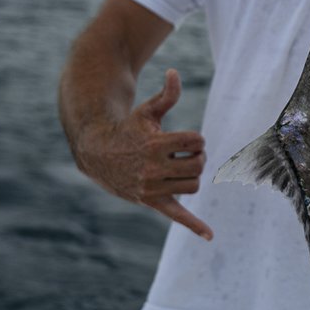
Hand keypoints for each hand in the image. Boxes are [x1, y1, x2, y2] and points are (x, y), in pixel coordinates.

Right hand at [78, 68, 212, 240]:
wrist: (100, 153)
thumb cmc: (129, 129)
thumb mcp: (147, 112)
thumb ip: (166, 95)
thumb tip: (175, 73)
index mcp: (155, 146)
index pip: (196, 142)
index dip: (196, 139)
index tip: (186, 139)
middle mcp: (153, 169)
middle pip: (198, 165)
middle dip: (198, 157)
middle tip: (186, 154)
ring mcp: (152, 188)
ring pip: (192, 186)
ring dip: (192, 176)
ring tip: (179, 168)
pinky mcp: (152, 201)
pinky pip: (177, 216)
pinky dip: (194, 226)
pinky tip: (210, 236)